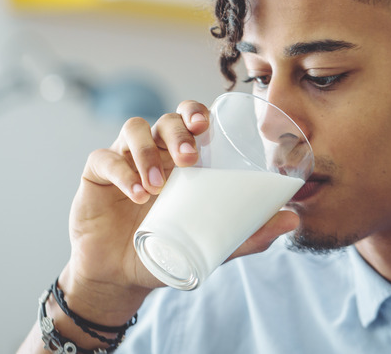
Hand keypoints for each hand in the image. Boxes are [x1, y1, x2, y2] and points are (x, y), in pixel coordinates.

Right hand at [60, 100, 298, 323]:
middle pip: (165, 118)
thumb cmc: (167, 252)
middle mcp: (155, 152)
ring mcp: (125, 159)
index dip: (197, 113)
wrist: (121, 277)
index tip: (207, 125)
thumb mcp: (210, 244)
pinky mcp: (97, 173)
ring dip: (148, 152)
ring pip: (134, 129)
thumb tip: (294, 221)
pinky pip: (105, 157)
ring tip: (159, 187)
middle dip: (178, 129)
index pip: (191, 120)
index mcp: (182, 160)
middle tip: (189, 157)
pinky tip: (136, 195)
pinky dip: (122, 171)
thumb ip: (248, 234)